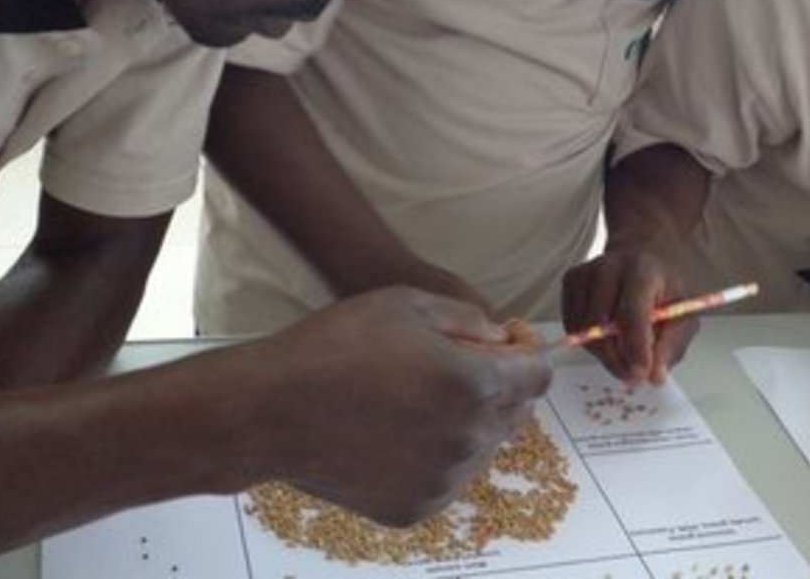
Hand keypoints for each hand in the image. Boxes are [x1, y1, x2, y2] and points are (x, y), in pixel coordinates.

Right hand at [238, 286, 550, 525]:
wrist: (270, 410)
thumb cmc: (337, 345)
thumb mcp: (409, 303)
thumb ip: (470, 319)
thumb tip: (501, 339)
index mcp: (474, 384)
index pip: (539, 376)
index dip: (526, 355)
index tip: (504, 346)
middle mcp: (468, 438)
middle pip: (515, 413)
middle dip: (498, 386)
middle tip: (451, 366)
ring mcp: (443, 479)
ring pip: (482, 446)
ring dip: (467, 422)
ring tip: (414, 399)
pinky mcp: (416, 507)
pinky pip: (448, 476)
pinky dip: (435, 454)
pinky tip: (395, 431)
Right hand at [560, 241, 697, 385]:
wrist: (644, 255)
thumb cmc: (664, 287)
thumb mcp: (683, 313)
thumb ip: (672, 344)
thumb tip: (655, 375)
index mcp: (642, 270)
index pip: (631, 311)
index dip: (635, 346)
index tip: (641, 372)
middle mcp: (608, 266)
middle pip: (600, 323)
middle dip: (617, 357)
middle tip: (633, 374)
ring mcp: (585, 272)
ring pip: (583, 329)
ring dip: (603, 352)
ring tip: (625, 352)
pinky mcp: (570, 280)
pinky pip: (571, 324)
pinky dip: (588, 340)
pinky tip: (608, 336)